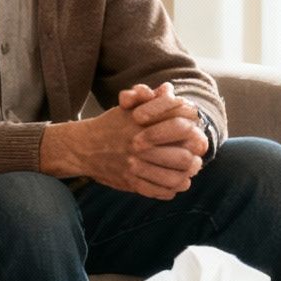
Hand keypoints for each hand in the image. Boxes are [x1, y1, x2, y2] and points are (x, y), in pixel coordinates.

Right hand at [43, 84, 201, 199]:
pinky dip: (171, 190)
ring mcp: (134, 165)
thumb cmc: (111, 125)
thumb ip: (151, 98)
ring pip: (173, 178)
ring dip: (185, 177)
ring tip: (188, 174)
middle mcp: (140, 144)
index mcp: (143, 123)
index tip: (198, 138)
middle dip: (193, 160)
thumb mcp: (128, 106)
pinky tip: (174, 185)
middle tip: (196, 160)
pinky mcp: (129, 182)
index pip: (181, 128)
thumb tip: (169, 89)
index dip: (195, 134)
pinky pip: (158, 191)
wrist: (82, 147)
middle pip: (183, 157)